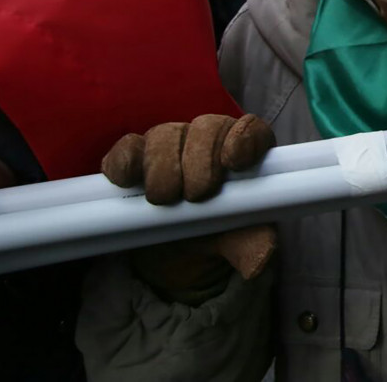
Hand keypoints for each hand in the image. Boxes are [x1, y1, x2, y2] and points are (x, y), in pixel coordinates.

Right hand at [100, 114, 277, 298]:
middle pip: (207, 127)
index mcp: (244, 153)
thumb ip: (251, 243)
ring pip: (166, 134)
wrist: (178, 254)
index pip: (252, 130)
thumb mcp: (238, 242)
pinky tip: (127, 180)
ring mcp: (170, 146)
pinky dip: (126, 161)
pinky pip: (127, 147)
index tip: (235, 161)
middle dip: (201, 160)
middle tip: (196, 195)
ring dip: (163, 166)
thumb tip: (260, 260)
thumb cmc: (218, 234)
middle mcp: (208, 140)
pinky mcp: (134, 159)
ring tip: (165, 199)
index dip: (245, 137)